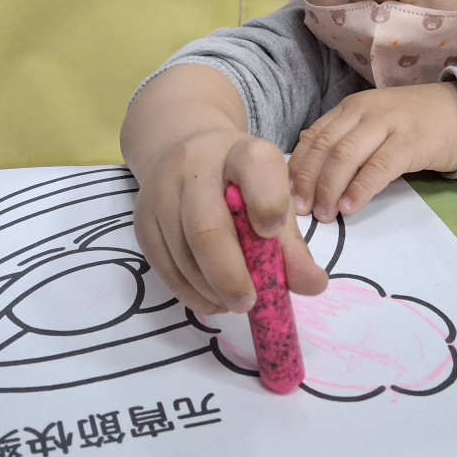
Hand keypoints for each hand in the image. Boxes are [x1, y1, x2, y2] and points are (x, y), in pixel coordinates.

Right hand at [132, 130, 328, 315]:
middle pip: (207, 225)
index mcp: (242, 153)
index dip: (267, 202)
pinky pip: (163, 265)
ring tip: (232, 303)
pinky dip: (189, 292)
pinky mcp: (142, 219)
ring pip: (182, 251)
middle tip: (249, 303)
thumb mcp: (272, 198)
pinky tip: (210, 300)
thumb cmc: (240, 183)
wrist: (183, 152)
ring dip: (210, 289)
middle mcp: (196, 166)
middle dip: (230, 274)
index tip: (271, 232)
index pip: (256, 167)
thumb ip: (292, 245)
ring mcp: (162, 191)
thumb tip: (313, 286)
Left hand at [289, 82, 456, 221]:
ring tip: (323, 214)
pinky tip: (350, 207)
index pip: (313, 137)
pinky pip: (378, 167)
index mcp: (350, 108)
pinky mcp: (411, 141)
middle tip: (298, 212)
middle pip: (325, 148)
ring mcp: (388, 123)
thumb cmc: (412, 124)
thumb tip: (306, 172)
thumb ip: (343, 141)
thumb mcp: (371, 125)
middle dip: (307, 182)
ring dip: (329, 189)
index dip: (296, 168)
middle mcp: (364, 111)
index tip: (284, 195)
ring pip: (345, 156)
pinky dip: (360, 189)